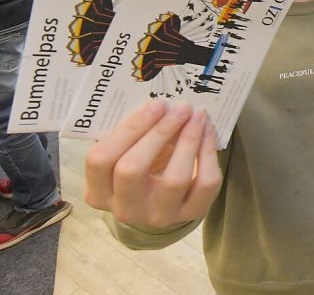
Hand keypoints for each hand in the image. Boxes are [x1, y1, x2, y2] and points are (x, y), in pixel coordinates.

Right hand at [83, 100, 221, 227]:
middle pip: (133, 169)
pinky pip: (203, 184)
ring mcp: (158, 216)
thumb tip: (161, 103)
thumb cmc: (142, 163)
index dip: (129, 129)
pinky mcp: (190, 214)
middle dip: (159, 132)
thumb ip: (133, 132)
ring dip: (188, 141)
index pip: (101, 159)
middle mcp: (125, 209)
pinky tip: (208, 132)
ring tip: (197, 116)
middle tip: (180, 107)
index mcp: (98, 191)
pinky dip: (208, 154)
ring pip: (174, 180)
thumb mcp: (128, 150)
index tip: (156, 104)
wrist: (167, 198)